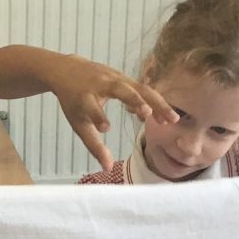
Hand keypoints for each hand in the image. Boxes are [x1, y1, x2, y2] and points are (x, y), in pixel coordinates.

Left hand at [51, 56, 176, 170]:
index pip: (92, 108)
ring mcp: (115, 77)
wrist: (67, 70)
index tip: (105, 128)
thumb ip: (94, 145)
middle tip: (154, 117)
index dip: (98, 117)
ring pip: (139, 89)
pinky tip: (159, 117)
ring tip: (171, 121)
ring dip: (156, 103)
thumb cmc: (74, 101)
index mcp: (85, 98)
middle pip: (124, 91)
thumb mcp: (79, 124)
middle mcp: (102, 84)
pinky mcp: (124, 77)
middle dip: (138, 102)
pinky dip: (152, 100)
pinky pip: (141, 88)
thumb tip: (108, 168)